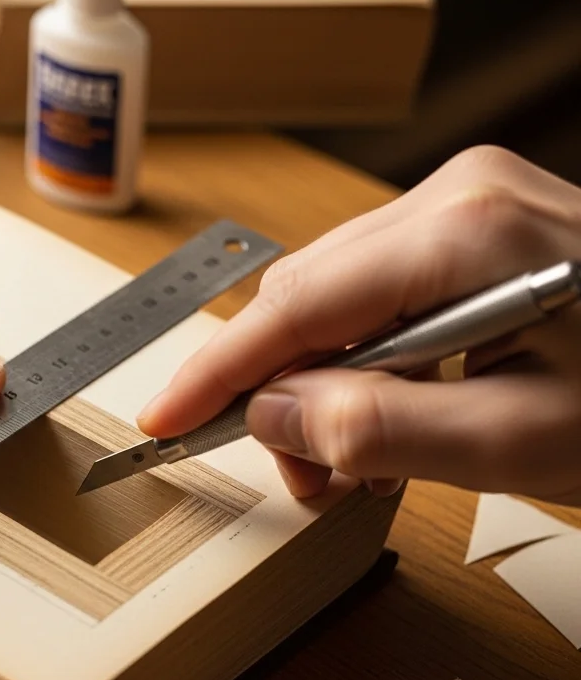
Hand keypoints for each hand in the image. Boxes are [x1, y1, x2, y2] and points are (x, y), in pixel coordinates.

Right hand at [139, 146, 580, 504]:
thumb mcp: (515, 443)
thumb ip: (378, 429)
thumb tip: (272, 418)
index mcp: (461, 235)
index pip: (291, 307)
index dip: (217, 374)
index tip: (163, 422)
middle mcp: (451, 200)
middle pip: (302, 301)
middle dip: (279, 396)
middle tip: (305, 479)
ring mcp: (461, 209)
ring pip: (328, 301)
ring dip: (317, 387)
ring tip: (353, 460)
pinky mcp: (468, 233)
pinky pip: (369, 296)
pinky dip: (357, 364)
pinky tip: (386, 412)